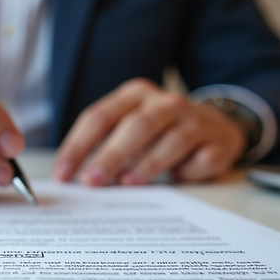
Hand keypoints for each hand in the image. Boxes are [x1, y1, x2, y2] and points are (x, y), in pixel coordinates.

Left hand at [53, 78, 244, 185]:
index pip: (99, 117)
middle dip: (110, 155)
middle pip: (135, 127)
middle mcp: (165, 103)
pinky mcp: (216, 143)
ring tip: (127, 184)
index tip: (63, 174)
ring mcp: (195, 121)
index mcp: (135, 95)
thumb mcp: (128, 129)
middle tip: (91, 181)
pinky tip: (177, 180)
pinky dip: (188, 172)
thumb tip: (74, 178)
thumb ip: (103, 146)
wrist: (216, 128)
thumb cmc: (159, 133)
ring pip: (171, 140)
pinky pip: (202, 159)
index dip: (78, 146)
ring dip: (147, 164)